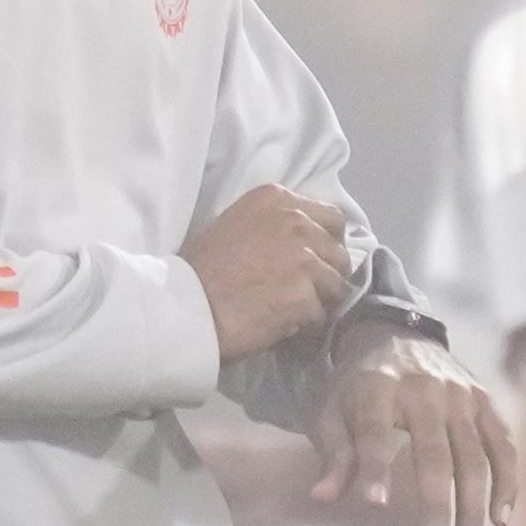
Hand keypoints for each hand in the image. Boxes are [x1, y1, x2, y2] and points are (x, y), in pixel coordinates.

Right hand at [180, 185, 352, 362]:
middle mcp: (296, 222)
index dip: (327, 243)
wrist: (186, 305)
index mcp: (277, 199)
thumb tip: (304, 243)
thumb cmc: (202, 267)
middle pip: (339, 252)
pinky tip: (284, 326)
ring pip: (336, 285)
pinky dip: (307, 325)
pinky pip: (321, 315)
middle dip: (327, 273)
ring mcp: (303, 259)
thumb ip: (273, 225)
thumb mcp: (235, 223)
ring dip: (319, 301)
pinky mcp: (304, 296)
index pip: (332, 217)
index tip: (315, 260)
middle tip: (306, 291)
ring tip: (293, 312)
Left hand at [311, 328, 515, 525]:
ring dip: (474, 508)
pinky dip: (506, 483)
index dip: (374, 468)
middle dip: (437, 506)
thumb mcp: (335, 411)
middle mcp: (425, 389)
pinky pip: (503, 446)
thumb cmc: (360, 387)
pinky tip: (499, 520)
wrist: (399, 335)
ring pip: (475, 457)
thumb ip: (335, 454)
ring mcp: (461, 394)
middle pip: (435, 453)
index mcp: (379, 388)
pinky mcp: (485, 400)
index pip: (376, 433)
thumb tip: (321, 497)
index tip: (375, 505)